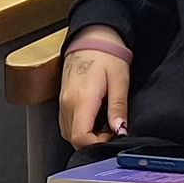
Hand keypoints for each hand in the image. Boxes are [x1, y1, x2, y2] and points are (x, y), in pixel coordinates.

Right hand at [59, 29, 129, 148]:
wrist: (91, 37)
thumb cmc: (107, 55)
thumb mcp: (120, 79)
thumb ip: (118, 107)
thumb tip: (120, 131)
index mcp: (81, 99)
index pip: (80, 138)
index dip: (97, 146)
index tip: (112, 138)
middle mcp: (67, 103)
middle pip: (74, 140)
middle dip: (93, 143)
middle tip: (112, 131)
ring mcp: (62, 102)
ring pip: (69, 134)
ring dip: (87, 136)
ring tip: (105, 125)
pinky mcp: (62, 101)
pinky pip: (67, 124)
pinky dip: (80, 128)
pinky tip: (95, 119)